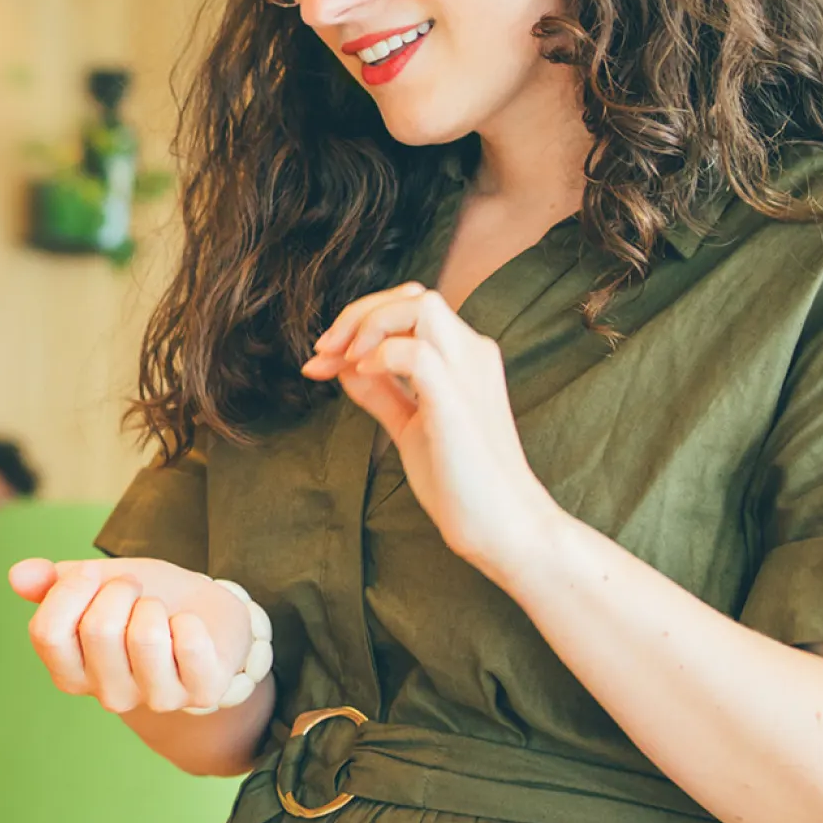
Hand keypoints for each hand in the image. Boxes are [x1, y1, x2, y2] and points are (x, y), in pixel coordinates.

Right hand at [6, 555, 253, 713]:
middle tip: (135, 591)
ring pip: (146, 637)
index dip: (70, 589)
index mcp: (70, 672)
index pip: (47, 633)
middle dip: (120, 590)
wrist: (202, 613)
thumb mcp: (92, 583)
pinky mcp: (202, 692)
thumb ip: (51, 582)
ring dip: (155, 605)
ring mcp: (155, 698)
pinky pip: (190, 646)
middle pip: (98, 629)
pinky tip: (189, 627)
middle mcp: (108, 694)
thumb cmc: (139, 600)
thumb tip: (17, 575)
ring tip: (160, 611)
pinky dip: (190, 620)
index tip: (91, 574)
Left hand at [304, 282, 564, 578]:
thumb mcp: (410, 427)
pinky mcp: (456, 401)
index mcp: (463, 358)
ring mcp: (468, 373)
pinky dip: (380, 355)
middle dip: (357, 314)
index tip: (321, 360)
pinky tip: (362, 376)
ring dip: (367, 323)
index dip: (359, 322)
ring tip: (341, 360)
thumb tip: (344, 368)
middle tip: (322, 352)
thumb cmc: (460, 481)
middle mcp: (471, 354)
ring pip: (420, 306)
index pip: (410, 308)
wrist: (501, 526)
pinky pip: (416, 352)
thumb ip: (383, 393)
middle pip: (413, 296)